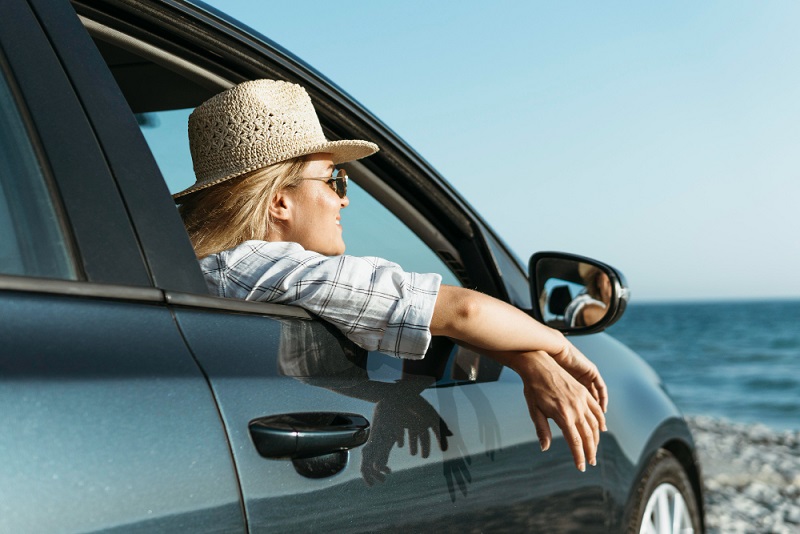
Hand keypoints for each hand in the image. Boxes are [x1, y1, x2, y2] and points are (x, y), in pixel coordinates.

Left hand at [513, 351, 605, 471]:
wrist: (539, 366)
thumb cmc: (533, 389)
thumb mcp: (534, 411)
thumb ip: (542, 430)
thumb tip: (544, 448)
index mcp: (563, 415)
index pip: (575, 442)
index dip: (579, 456)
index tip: (581, 467)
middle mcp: (575, 409)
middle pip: (588, 435)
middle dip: (590, 451)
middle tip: (591, 462)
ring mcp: (582, 400)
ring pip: (594, 424)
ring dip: (596, 439)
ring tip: (594, 449)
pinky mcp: (584, 392)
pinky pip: (596, 409)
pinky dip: (600, 421)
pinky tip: (601, 429)